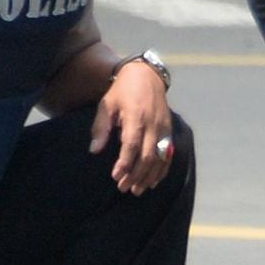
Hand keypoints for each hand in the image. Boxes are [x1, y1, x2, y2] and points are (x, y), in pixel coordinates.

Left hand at [91, 60, 176, 193]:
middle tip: (123, 188)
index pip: (132, 145)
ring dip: (149, 176)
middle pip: (147, 156)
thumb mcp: (107, 104)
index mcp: (136, 117)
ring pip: (160, 158)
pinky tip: (153, 181)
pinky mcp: (169, 130)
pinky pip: (169, 154)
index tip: (115, 176)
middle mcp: (153, 124)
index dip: (125, 163)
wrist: (147, 75)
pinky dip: (162, 170)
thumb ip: (101, 128)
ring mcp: (164, 128)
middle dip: (135, 175)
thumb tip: (95, 150)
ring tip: (137, 189)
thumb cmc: (122, 91)